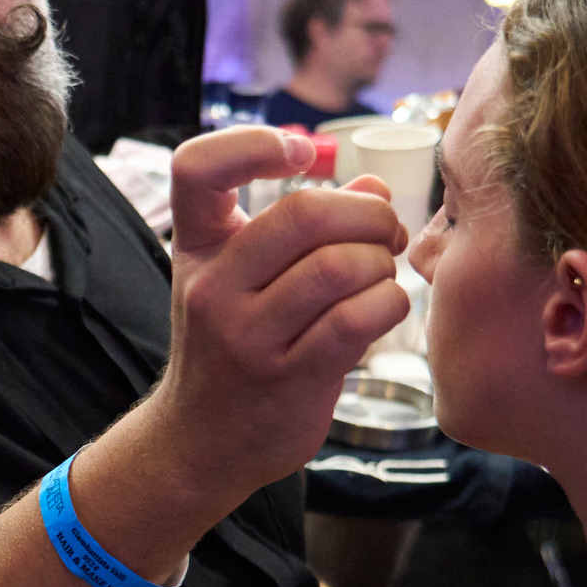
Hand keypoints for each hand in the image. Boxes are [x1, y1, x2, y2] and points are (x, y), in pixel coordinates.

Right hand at [152, 127, 410, 490]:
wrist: (201, 442)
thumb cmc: (232, 349)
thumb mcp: (241, 278)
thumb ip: (303, 228)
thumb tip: (376, 187)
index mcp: (197, 249)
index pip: (197, 168)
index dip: (253, 144)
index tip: (302, 156)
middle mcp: (212, 288)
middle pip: (303, 213)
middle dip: (368, 215)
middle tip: (385, 233)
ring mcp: (246, 337)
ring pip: (340, 266)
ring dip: (381, 265)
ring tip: (380, 277)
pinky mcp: (286, 379)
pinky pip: (358, 320)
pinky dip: (388, 305)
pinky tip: (383, 309)